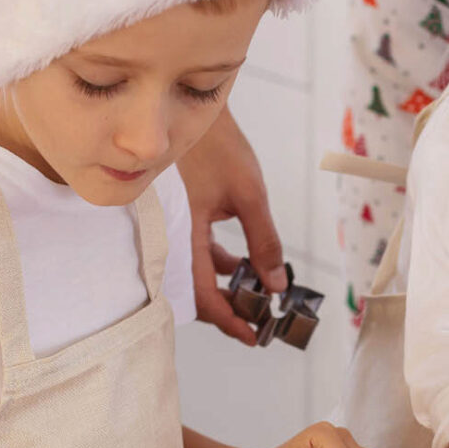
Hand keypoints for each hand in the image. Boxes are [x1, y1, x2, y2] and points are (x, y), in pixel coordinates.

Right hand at [178, 105, 286, 345]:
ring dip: (229, 284)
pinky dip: (221, 264)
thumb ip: (264, 243)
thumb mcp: (249, 196)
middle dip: (233, 308)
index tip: (255, 336)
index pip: (204, 296)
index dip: (230, 321)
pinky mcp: (180, 220)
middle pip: (199, 291)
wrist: (190, 111)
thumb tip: (276, 284)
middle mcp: (173, 240)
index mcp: (184, 238)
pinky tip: (244, 263)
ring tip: (260, 290)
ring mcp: (175, 231)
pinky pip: (198, 253)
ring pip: (200, 273)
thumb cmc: (216, 147)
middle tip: (262, 318)